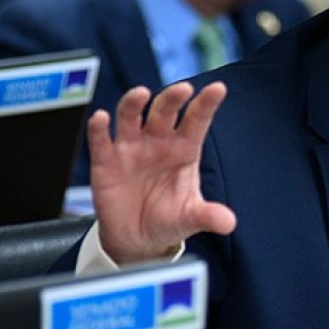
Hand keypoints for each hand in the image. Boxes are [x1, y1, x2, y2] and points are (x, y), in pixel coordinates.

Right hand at [87, 82, 237, 263]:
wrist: (137, 240)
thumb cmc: (168, 219)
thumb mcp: (189, 218)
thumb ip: (207, 216)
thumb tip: (229, 223)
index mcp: (184, 148)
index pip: (197, 121)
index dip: (207, 104)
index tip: (218, 88)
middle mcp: (158, 141)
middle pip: (164, 111)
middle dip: (173, 98)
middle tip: (183, 89)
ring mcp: (131, 148)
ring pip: (131, 116)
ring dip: (134, 103)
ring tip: (141, 94)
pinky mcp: (106, 162)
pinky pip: (101, 141)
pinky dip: (99, 128)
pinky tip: (100, 118)